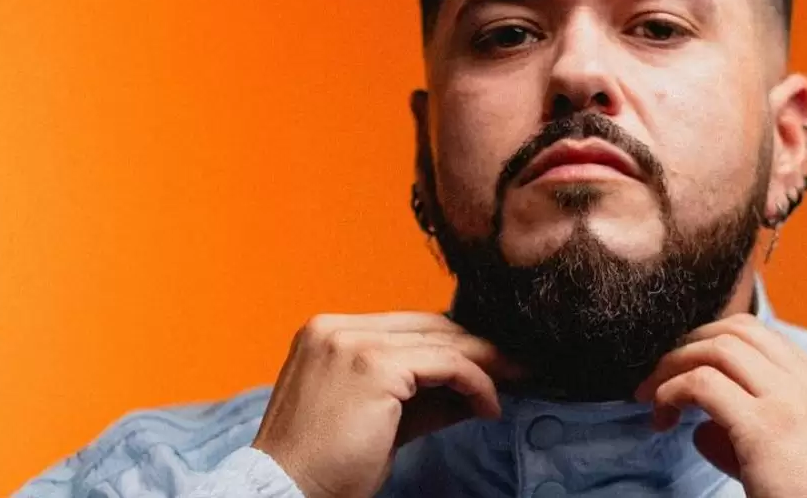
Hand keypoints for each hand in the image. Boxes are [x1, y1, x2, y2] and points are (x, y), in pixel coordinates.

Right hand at [252, 312, 521, 497]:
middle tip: (518, 366)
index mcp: (328, 333)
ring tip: (515, 382)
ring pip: (442, 341)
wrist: (287, 494)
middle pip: (428, 325)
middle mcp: (336, 328)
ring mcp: (352, 343)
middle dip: (479, 346)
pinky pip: (447, 365)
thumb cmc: (326, 468)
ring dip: (486, 363)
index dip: (454, 341)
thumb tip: (477, 388)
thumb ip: (425, 398)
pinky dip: (476, 382)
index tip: (493, 360)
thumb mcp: (382, 421)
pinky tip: (488, 406)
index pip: (407, 326)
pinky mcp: (374, 366)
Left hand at [635, 314, 806, 497]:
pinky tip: (662, 414)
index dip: (718, 346)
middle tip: (663, 372)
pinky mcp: (765, 426)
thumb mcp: (804, 465)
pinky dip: (671, 391)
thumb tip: (702, 430)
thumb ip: (754, 440)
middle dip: (692, 343)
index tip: (690, 369)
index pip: (766, 339)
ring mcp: (791, 401)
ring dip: (675, 364)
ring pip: (719, 347)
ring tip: (652, 394)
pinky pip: (702, 384)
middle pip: (740, 330)